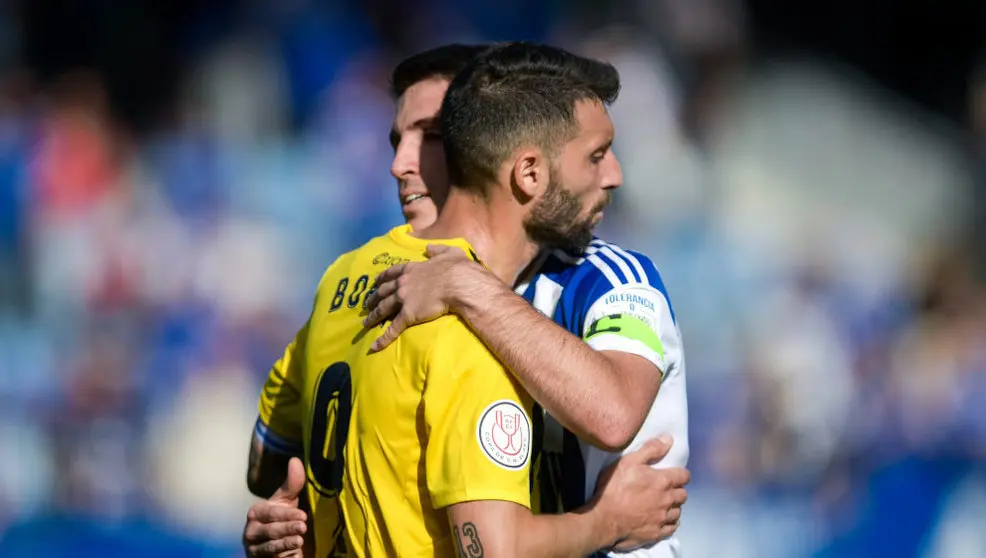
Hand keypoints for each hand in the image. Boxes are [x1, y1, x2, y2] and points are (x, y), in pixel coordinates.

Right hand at [243, 457, 308, 556]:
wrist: (277, 546)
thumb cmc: (282, 519)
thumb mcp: (287, 502)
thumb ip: (292, 483)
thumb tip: (295, 460)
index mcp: (256, 513)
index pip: (272, 513)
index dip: (287, 514)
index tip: (303, 516)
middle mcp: (251, 531)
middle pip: (270, 530)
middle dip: (287, 528)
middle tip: (303, 526)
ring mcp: (254, 549)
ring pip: (269, 547)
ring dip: (285, 543)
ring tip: (300, 540)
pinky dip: (282, 556)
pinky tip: (294, 554)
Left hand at [362, 244, 477, 351]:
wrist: (458, 283)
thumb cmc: (457, 269)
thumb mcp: (449, 252)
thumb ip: (437, 249)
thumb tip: (428, 247)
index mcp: (412, 269)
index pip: (392, 273)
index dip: (382, 278)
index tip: (375, 282)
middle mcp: (403, 284)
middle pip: (382, 291)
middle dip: (373, 298)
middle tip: (366, 304)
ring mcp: (403, 300)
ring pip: (383, 309)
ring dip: (373, 316)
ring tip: (365, 323)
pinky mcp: (408, 315)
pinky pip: (392, 329)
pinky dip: (382, 338)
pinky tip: (374, 346)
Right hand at [591, 435, 689, 551]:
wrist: (604, 519)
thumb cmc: (614, 488)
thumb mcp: (628, 461)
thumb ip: (650, 449)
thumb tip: (668, 439)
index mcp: (663, 481)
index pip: (684, 476)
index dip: (680, 474)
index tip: (673, 474)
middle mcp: (667, 500)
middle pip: (683, 494)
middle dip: (677, 490)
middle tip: (665, 489)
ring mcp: (663, 518)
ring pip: (678, 512)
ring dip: (673, 507)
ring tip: (663, 505)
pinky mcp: (657, 533)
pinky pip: (672, 528)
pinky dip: (669, 523)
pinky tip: (662, 519)